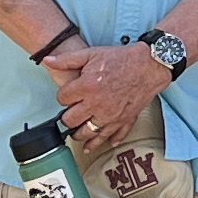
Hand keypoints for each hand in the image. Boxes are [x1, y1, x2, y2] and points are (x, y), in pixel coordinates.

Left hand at [52, 41, 168, 150]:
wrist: (149, 65)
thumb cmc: (122, 59)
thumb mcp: (92, 53)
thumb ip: (67, 59)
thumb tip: (48, 61)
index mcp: (87, 86)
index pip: (62, 99)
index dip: (63, 96)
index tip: (67, 95)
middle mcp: (97, 104)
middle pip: (71, 121)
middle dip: (67, 118)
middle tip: (69, 114)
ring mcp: (110, 115)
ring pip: (87, 134)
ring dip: (80, 134)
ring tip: (77, 132)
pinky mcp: (123, 121)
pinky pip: (111, 136)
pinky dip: (103, 142)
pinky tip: (97, 144)